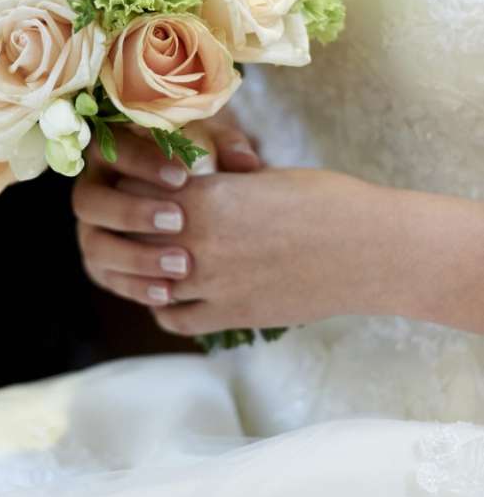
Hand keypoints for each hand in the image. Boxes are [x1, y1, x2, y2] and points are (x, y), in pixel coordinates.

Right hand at [73, 116, 261, 307]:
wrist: (187, 202)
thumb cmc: (198, 162)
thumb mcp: (211, 145)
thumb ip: (227, 146)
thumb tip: (245, 162)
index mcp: (109, 151)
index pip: (112, 150)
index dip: (142, 164)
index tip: (182, 177)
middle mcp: (91, 189)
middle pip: (88, 201)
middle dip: (132, 212)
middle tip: (178, 221)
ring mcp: (90, 229)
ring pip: (95, 245)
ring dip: (135, 257)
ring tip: (181, 264)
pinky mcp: (101, 263)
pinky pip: (108, 279)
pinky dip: (137, 287)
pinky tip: (170, 293)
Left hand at [77, 161, 389, 334]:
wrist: (369, 250)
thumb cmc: (324, 201)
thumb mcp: (262, 178)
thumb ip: (219, 184)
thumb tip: (195, 182)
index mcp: (205, 197)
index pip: (134, 191)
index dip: (129, 187)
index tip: (131, 185)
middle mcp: (198, 241)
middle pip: (131, 235)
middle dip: (127, 228)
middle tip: (128, 223)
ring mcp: (212, 283)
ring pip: (147, 280)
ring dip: (140, 269)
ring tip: (142, 259)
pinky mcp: (231, 315)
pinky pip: (175, 318)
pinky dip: (164, 306)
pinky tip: (168, 295)